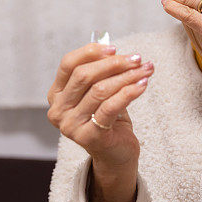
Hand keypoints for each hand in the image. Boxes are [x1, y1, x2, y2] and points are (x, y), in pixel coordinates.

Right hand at [46, 42, 153, 171]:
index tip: (115, 49)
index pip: (68, 65)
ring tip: (145, 70)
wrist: (115, 154)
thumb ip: (100, 72)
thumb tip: (112, 48)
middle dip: (114, 64)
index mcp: (56, 95)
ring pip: (100, 90)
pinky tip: (143, 85)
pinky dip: (129, 92)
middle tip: (137, 59)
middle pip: (84, 76)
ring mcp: (71, 125)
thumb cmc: (107, 119)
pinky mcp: (89, 136)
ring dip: (127, 76)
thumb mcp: (99, 93)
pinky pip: (110, 107)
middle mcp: (58, 110)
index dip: (90, 52)